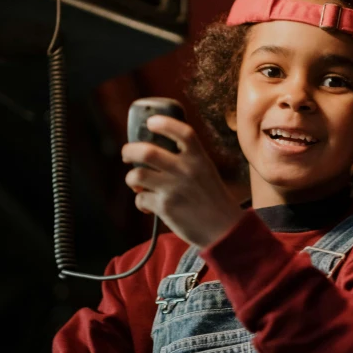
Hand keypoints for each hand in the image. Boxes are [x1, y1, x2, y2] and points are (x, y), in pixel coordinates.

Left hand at [122, 115, 243, 247]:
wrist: (224, 230)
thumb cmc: (213, 199)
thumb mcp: (206, 171)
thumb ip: (188, 159)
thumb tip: (156, 150)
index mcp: (199, 158)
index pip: (182, 132)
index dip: (163, 123)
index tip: (150, 122)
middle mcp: (186, 170)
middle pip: (146, 151)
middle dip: (129, 151)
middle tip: (127, 155)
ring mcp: (174, 188)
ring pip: (136, 175)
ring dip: (131, 179)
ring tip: (136, 183)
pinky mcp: (165, 207)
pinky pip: (140, 199)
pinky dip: (141, 202)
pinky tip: (149, 206)